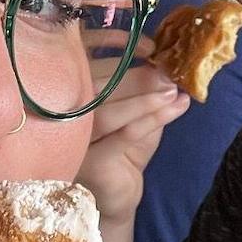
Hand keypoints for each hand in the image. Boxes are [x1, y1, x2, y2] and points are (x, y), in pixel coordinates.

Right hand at [77, 43, 189, 222]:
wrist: (118, 195)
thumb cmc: (125, 147)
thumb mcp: (136, 110)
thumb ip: (142, 85)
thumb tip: (162, 60)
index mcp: (70, 95)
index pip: (88, 62)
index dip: (117, 46)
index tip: (151, 46)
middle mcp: (63, 116)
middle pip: (98, 85)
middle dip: (138, 75)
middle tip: (169, 73)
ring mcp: (74, 141)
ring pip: (109, 111)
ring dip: (146, 98)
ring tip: (173, 90)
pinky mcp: (91, 162)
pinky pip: (125, 133)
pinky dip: (154, 117)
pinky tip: (177, 107)